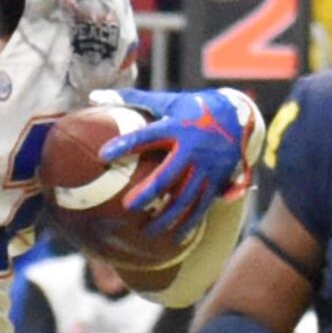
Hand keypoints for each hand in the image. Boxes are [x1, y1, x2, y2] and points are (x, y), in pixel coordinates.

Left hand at [94, 85, 258, 234]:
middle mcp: (192, 149)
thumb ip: (133, 99)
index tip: (103, 155)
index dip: (125, 145)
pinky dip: (189, 222)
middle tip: (128, 206)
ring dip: (166, 215)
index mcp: (176, 127)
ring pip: (185, 197)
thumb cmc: (194, 109)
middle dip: (149, 192)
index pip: (146, 136)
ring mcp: (206, 167)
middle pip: (168, 175)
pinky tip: (175, 236)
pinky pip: (202, 205)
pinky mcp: (216, 180)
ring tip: (146, 230)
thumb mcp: (168, 101)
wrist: (238, 116)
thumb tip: (94, 95)